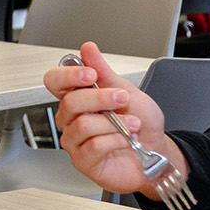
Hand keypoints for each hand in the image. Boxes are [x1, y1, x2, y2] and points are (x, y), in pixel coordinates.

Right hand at [42, 42, 173, 193]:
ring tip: (132, 124)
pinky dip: (116, 140)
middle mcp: (72, 118)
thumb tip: (88, 49)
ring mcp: (75, 141)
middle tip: (123, 99)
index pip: (55, 81)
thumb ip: (104, 71)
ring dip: (115, 123)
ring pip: (83, 125)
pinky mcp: (83, 161)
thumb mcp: (127, 91)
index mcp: (78, 97)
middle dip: (102, 98)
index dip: (68, 75)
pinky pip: (93, 146)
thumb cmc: (139, 123)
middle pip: (70, 102)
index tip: (91, 74)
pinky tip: (126, 140)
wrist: (154, 150)